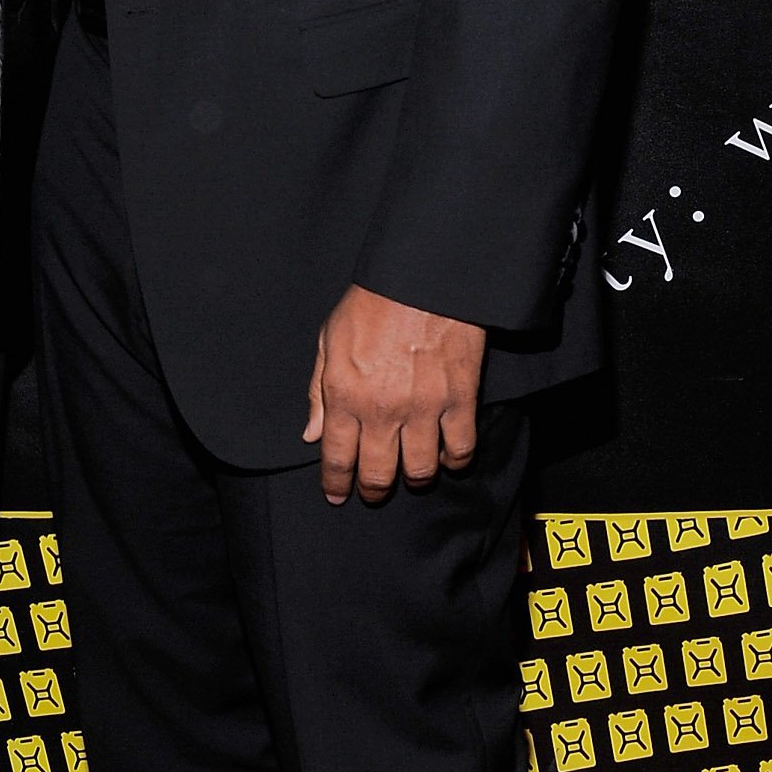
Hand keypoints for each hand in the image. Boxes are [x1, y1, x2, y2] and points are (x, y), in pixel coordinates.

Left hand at [304, 287, 486, 503]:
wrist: (423, 277)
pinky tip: (446, 457)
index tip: (337, 494)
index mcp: (344, 395)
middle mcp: (381, 410)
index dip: (336, 483)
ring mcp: (423, 408)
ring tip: (411, 475)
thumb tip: (311, 434)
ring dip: (413, 479)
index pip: (336, 457)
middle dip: (372, 490)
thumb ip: (318, 391)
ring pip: (419, 470)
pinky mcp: (460, 399)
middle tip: (373, 492)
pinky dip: (454, 460)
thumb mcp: (329, 339)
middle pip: (377, 474)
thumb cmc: (372, 303)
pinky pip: (460, 448)